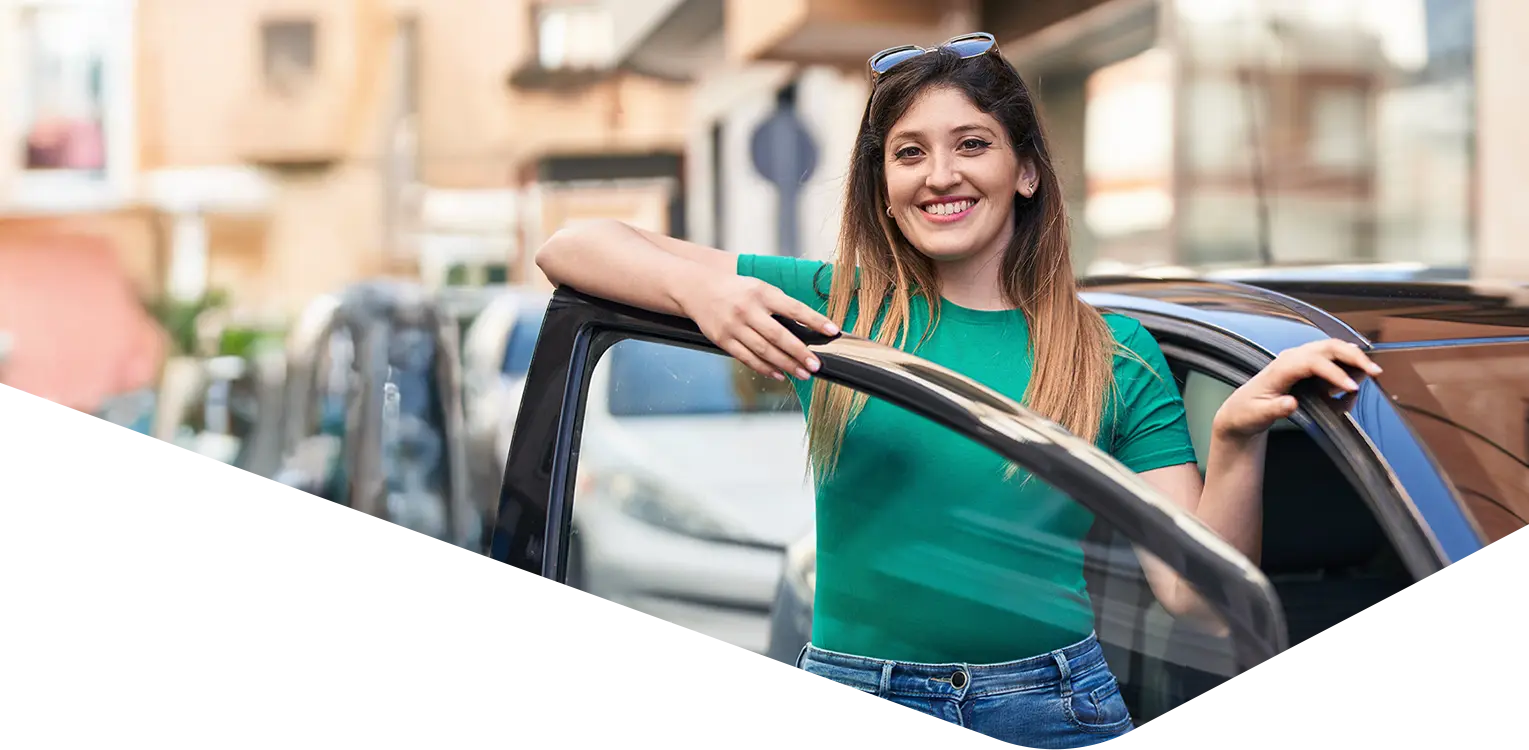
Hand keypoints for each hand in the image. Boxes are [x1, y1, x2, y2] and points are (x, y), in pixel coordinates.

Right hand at [676, 273, 839, 381]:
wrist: (698, 289)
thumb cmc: (737, 290)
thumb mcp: (759, 288)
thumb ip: (780, 305)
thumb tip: (807, 328)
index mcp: (762, 293)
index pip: (794, 308)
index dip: (815, 320)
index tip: (833, 331)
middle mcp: (748, 309)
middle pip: (779, 335)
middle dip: (800, 352)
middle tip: (816, 364)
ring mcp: (734, 326)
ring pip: (764, 350)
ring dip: (786, 364)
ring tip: (803, 373)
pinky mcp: (723, 340)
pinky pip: (747, 358)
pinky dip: (765, 368)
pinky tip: (779, 374)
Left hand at [1213, 339, 1382, 439]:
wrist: (1241, 409)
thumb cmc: (1248, 411)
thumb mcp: (1257, 415)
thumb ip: (1275, 409)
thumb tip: (1291, 403)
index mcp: (1280, 368)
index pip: (1313, 362)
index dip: (1334, 373)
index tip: (1351, 388)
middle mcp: (1292, 357)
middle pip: (1328, 346)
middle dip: (1354, 356)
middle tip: (1375, 371)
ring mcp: (1300, 358)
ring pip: (1333, 347)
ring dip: (1354, 357)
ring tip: (1370, 374)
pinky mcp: (1307, 364)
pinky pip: (1332, 357)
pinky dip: (1347, 362)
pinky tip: (1355, 375)